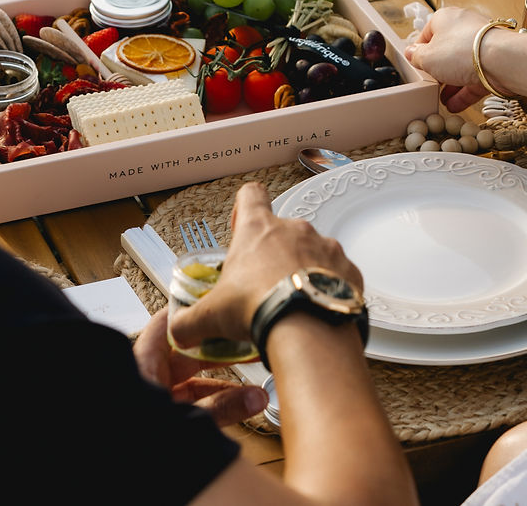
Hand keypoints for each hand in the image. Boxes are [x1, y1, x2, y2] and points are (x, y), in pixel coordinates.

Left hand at [133, 307, 268, 426]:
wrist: (115, 467)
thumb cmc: (135, 436)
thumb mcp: (186, 418)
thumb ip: (222, 407)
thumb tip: (257, 396)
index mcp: (143, 363)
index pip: (167, 324)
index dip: (192, 312)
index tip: (218, 302)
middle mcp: (148, 377)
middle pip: (188, 354)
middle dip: (218, 353)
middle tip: (245, 343)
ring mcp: (155, 399)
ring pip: (193, 383)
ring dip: (221, 385)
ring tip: (252, 387)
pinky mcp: (161, 421)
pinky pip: (192, 405)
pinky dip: (213, 405)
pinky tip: (239, 405)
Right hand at [168, 181, 362, 350]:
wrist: (307, 327)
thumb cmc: (259, 307)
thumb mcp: (211, 316)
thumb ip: (189, 321)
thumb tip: (178, 331)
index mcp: (259, 229)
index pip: (252, 195)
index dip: (245, 206)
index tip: (242, 224)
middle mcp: (295, 229)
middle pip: (284, 231)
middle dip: (276, 255)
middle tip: (265, 285)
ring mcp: (326, 246)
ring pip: (313, 252)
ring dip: (304, 270)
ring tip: (294, 302)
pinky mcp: (349, 269)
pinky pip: (338, 274)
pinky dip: (329, 288)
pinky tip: (317, 309)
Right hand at [404, 8, 495, 110]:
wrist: (501, 60)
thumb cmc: (462, 51)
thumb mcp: (427, 57)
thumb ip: (416, 56)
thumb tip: (412, 53)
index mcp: (445, 19)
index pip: (427, 33)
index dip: (419, 51)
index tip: (415, 65)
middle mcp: (464, 28)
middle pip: (445, 51)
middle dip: (436, 71)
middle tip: (428, 84)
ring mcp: (480, 46)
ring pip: (461, 67)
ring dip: (450, 85)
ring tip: (440, 99)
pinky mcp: (492, 63)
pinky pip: (474, 78)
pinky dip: (464, 92)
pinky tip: (454, 105)